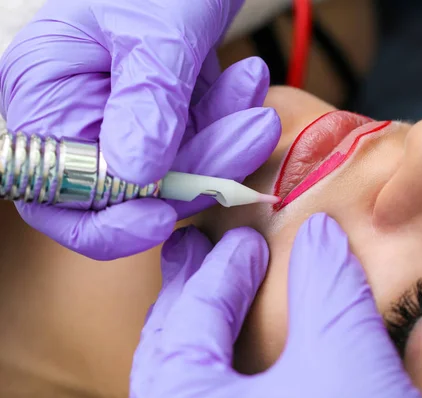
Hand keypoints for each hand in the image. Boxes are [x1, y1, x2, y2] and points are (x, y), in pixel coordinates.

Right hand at [0, 0, 279, 259]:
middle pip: (132, 191)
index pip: (60, 193)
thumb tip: (136, 176)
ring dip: (225, 143)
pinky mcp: (164, 118)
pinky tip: (248, 83)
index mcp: (45, 93)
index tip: (166, 217)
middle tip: (251, 133)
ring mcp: (125, 120)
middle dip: (198, 169)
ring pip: (178, 172)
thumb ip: (146, 100)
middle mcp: (78, 116)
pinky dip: (228, 122)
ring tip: (254, 98)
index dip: (110, 221)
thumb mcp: (154, 30)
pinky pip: (200, 144)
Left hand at [130, 213, 421, 397]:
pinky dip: (224, 365)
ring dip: (204, 328)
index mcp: (184, 394)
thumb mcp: (343, 356)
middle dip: (193, 290)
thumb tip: (321, 233)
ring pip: (188, 375)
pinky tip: (247, 358)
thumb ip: (326, 286)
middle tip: (202, 252)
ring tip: (218, 294)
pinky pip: (214, 396)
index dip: (224, 268)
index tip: (246, 241)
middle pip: (172, 343)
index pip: (192, 313)